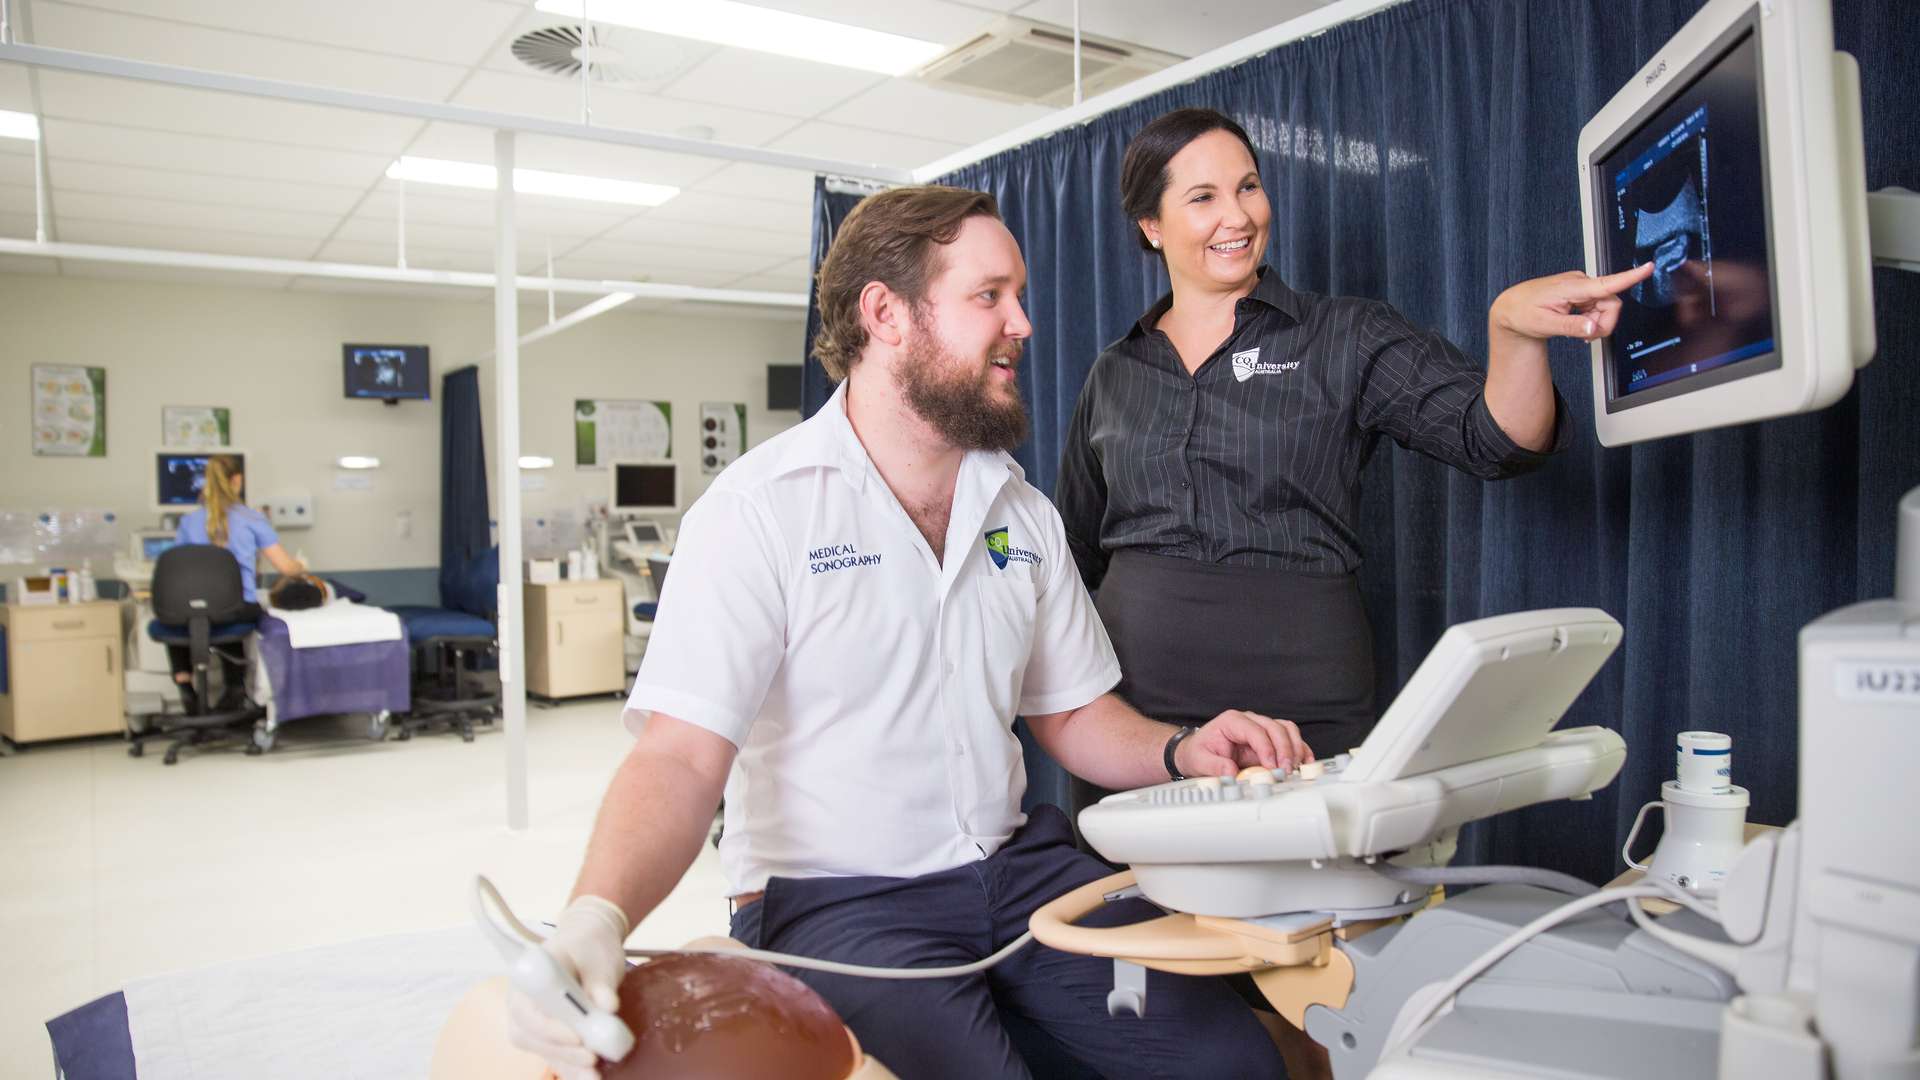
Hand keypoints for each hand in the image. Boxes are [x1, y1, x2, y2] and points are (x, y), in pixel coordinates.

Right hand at [505, 895, 629, 1079]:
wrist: (587, 945)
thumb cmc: (589, 948)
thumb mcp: (599, 959)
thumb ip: (601, 983)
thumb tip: (608, 1006)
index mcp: (530, 974)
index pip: (528, 1007)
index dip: (549, 1028)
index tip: (576, 1038)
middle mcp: (522, 999)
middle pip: (530, 1033)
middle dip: (561, 1051)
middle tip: (591, 1058)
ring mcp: (530, 1019)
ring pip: (540, 1048)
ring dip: (566, 1064)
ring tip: (593, 1075)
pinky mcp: (545, 1034)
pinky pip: (552, 1054)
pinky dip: (569, 1068)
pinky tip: (587, 1077)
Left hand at [1176, 711, 1312, 777]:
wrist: (1198, 751)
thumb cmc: (1199, 752)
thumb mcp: (1199, 760)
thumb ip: (1214, 766)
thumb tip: (1231, 772)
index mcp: (1232, 721)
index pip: (1255, 731)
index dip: (1266, 748)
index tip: (1271, 766)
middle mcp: (1249, 721)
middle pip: (1275, 728)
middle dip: (1284, 749)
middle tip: (1285, 770)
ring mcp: (1261, 728)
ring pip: (1287, 730)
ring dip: (1295, 748)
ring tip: (1294, 767)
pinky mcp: (1269, 740)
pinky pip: (1290, 739)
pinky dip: (1299, 750)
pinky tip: (1303, 762)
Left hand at [1489, 264, 1653, 343]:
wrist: (1511, 308)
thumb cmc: (1523, 313)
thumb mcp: (1545, 325)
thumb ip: (1572, 327)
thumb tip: (1594, 328)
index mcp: (1572, 287)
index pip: (1606, 282)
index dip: (1630, 277)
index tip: (1648, 267)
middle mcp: (1580, 283)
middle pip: (1612, 304)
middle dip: (1604, 324)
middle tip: (1584, 336)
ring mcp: (1582, 287)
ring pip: (1607, 308)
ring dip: (1596, 323)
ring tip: (1575, 329)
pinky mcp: (1582, 293)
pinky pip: (1598, 308)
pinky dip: (1592, 319)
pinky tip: (1577, 323)